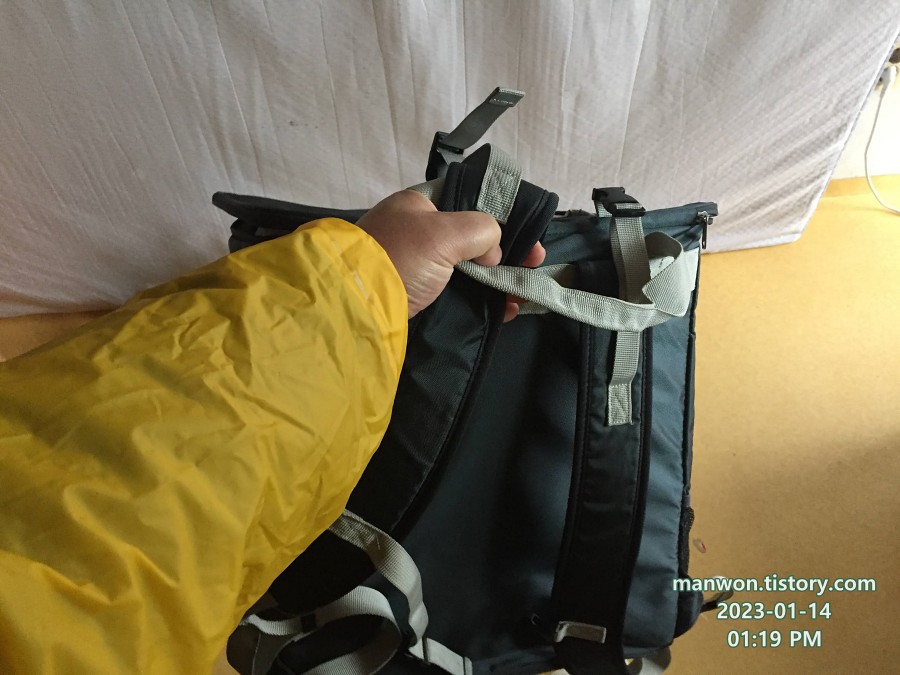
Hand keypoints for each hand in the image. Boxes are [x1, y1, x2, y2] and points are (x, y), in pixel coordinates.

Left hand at [356, 190, 545, 320]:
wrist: (356, 309)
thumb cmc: (398, 259)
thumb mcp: (443, 232)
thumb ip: (481, 229)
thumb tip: (494, 250)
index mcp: (419, 205)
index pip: (469, 200)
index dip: (502, 214)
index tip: (528, 234)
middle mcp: (418, 232)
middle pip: (472, 238)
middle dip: (506, 252)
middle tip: (533, 265)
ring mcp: (418, 266)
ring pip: (468, 269)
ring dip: (498, 280)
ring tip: (524, 292)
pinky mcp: (418, 296)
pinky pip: (459, 294)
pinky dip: (483, 301)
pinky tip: (505, 309)